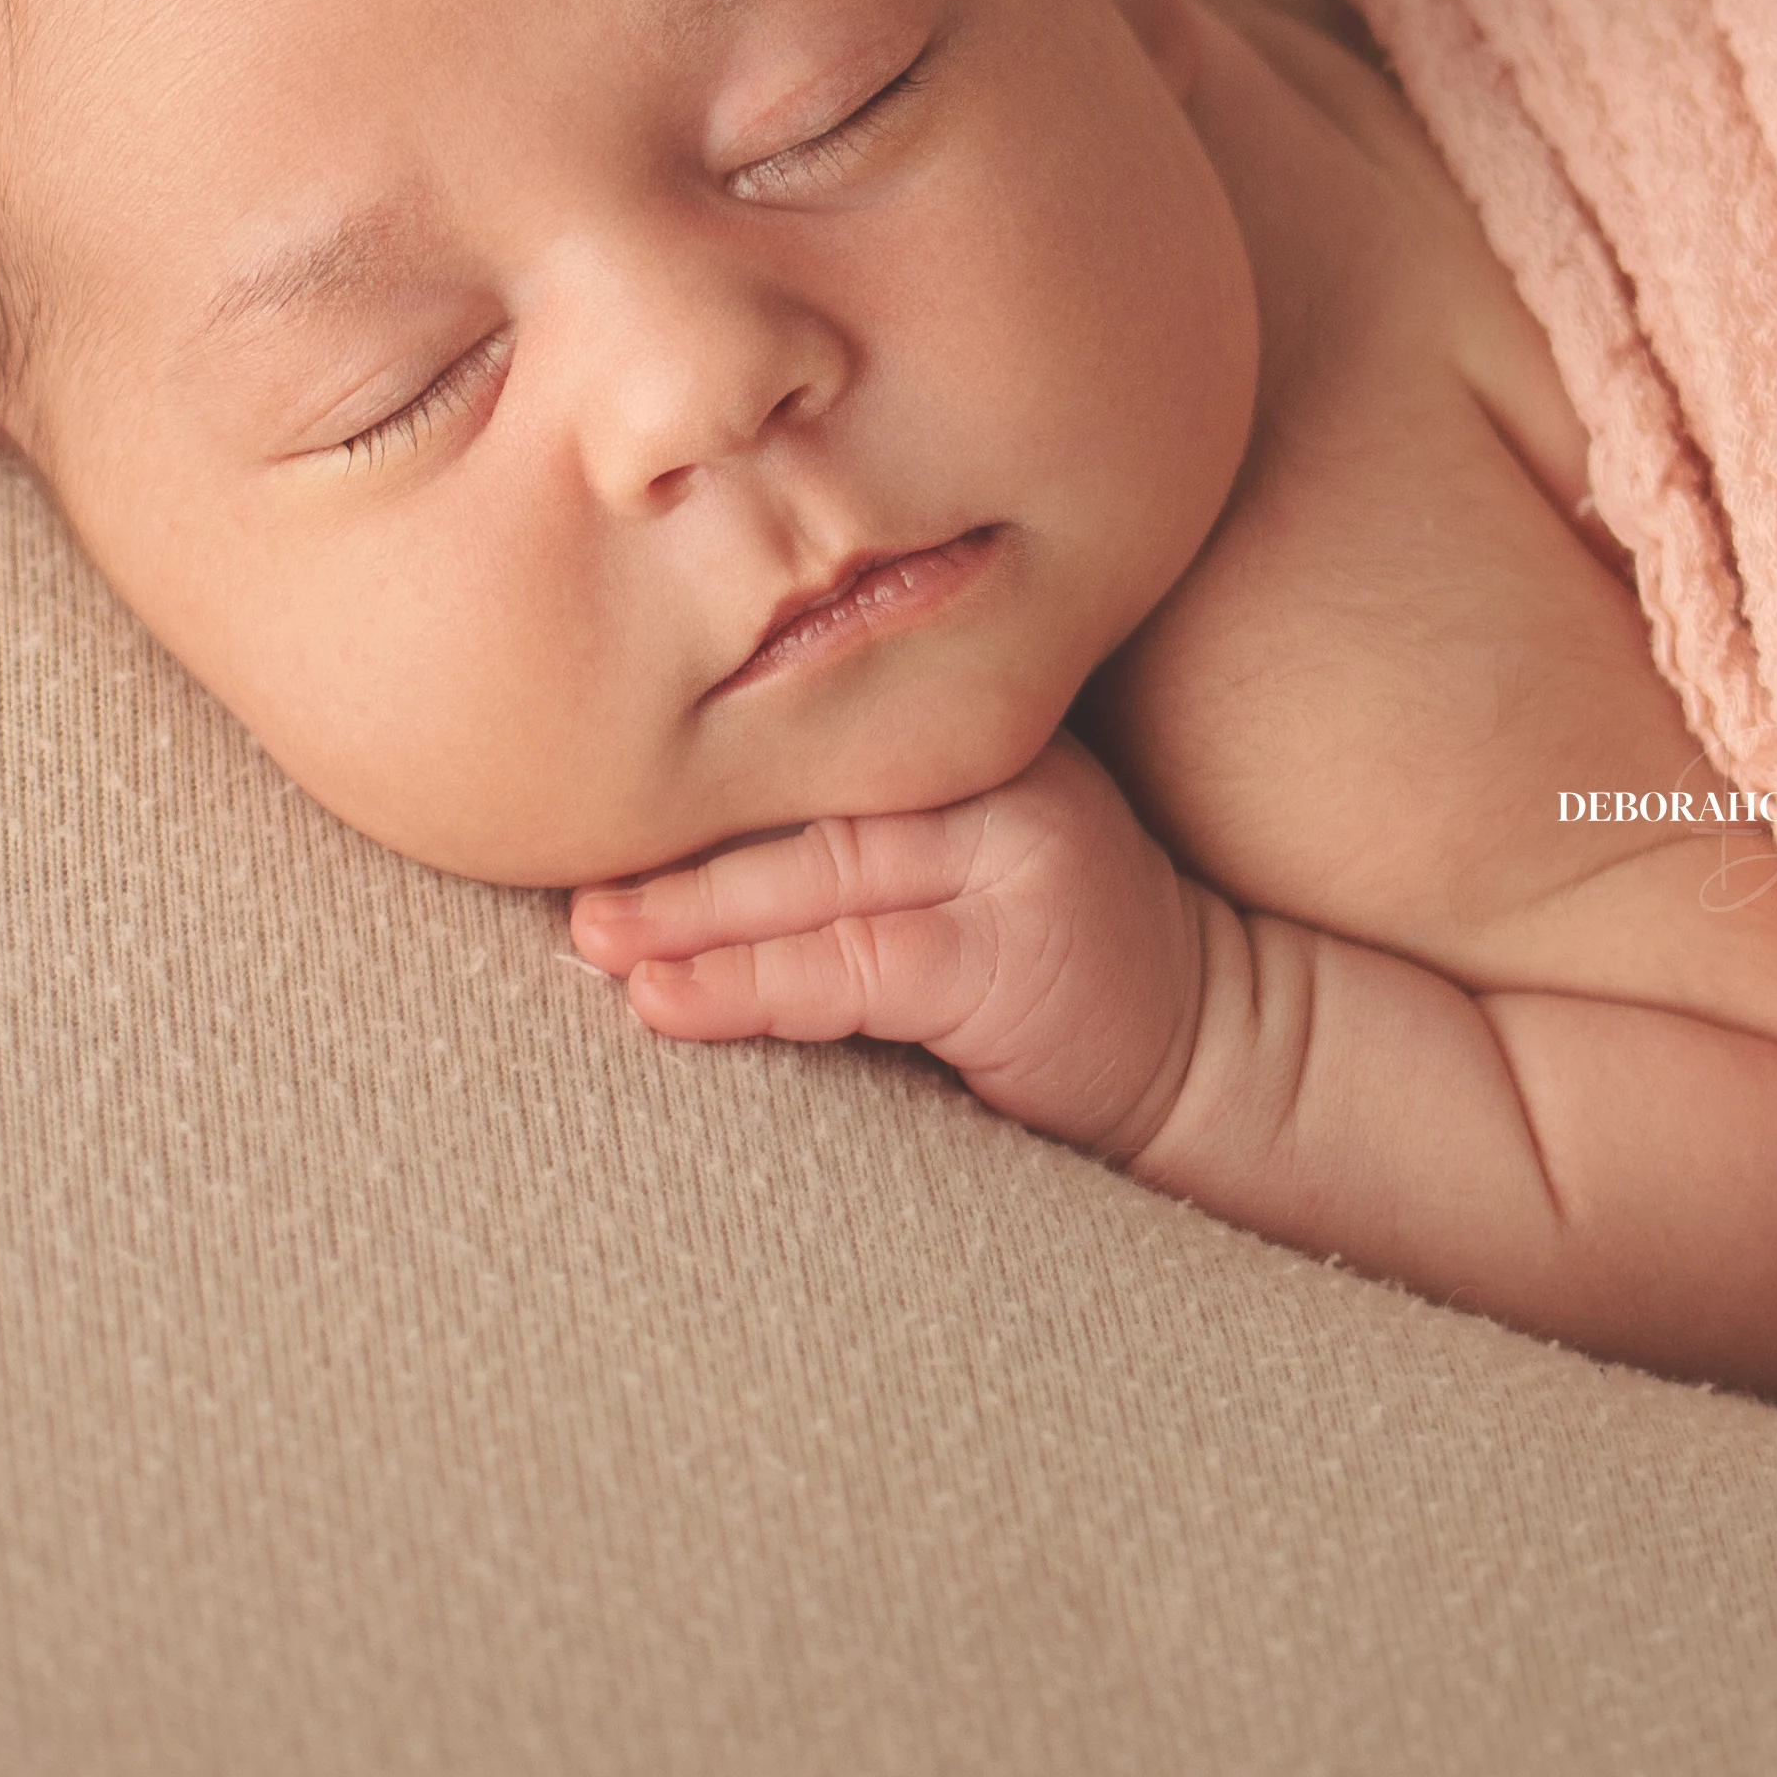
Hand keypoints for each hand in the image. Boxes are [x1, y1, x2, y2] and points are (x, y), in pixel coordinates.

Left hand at [560, 735, 1213, 1168]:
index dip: (699, 776)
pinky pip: (853, 967)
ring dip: (689, 914)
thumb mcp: (962, 860)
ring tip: (596, 942)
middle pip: (802, 798)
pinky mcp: (1012, 953)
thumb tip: (669, 843)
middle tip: (564, 879)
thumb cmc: (1051, 961)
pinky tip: (671, 1000)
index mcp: (969, 731)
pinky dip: (750, 986)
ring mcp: (1012, 855)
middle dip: (673, 844)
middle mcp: (993, 770)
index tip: (581, 798)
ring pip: (817, 875)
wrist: (1212, 1045)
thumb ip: (857, 831)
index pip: (811, 737)